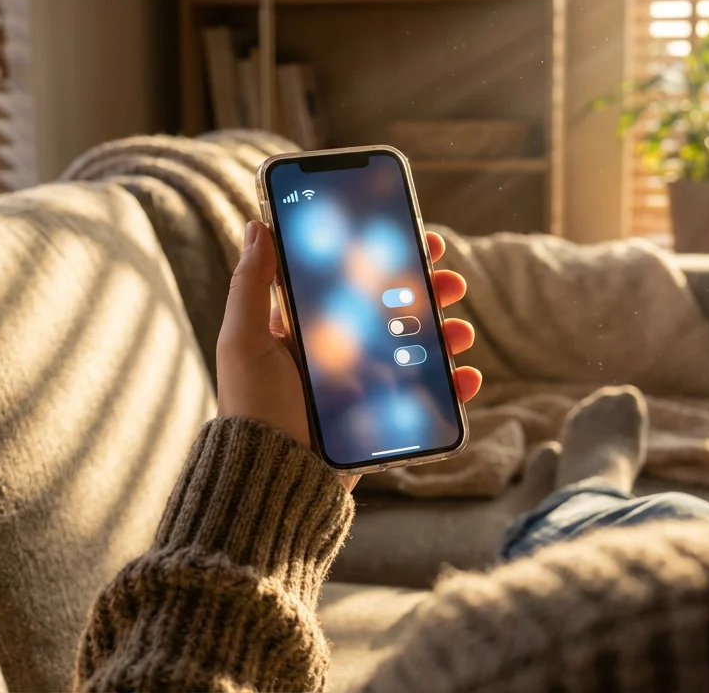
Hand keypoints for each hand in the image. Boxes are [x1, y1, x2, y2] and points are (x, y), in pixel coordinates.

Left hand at [217, 221, 482, 491]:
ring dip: (446, 334)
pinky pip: (425, 397)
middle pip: (392, 309)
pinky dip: (451, 386)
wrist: (272, 484)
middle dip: (426, 291)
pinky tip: (464, 378)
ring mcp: (363, 386)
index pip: (350, 279)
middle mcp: (336, 352)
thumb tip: (257, 224)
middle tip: (450, 283)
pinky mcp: (382, 420)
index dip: (384, 255)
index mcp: (305, 327)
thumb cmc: (252, 410)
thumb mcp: (243, 342)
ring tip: (461, 332)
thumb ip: (251, 284)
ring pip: (416, 349)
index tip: (414, 235)